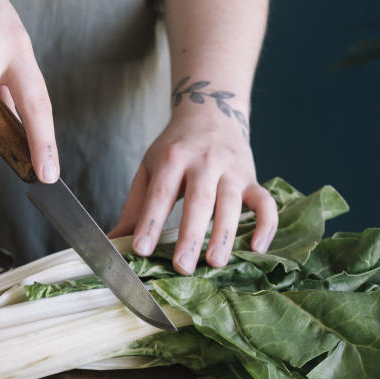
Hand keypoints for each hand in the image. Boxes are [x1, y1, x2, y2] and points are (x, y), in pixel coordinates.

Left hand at [109, 102, 277, 274]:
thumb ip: (135, 206)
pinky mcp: (252, 179)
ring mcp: (232, 171)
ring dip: (224, 235)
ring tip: (215, 263)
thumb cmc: (177, 146)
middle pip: (199, 201)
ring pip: (232, 205)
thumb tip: (113, 241)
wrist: (213, 111)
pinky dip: (266, 226)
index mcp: (173, 157)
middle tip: (182, 267)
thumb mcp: (150, 168)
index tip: (142, 250)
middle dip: (191, 236)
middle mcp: (205, 162)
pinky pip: (265, 203)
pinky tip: (257, 249)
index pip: (161, 193)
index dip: (151, 222)